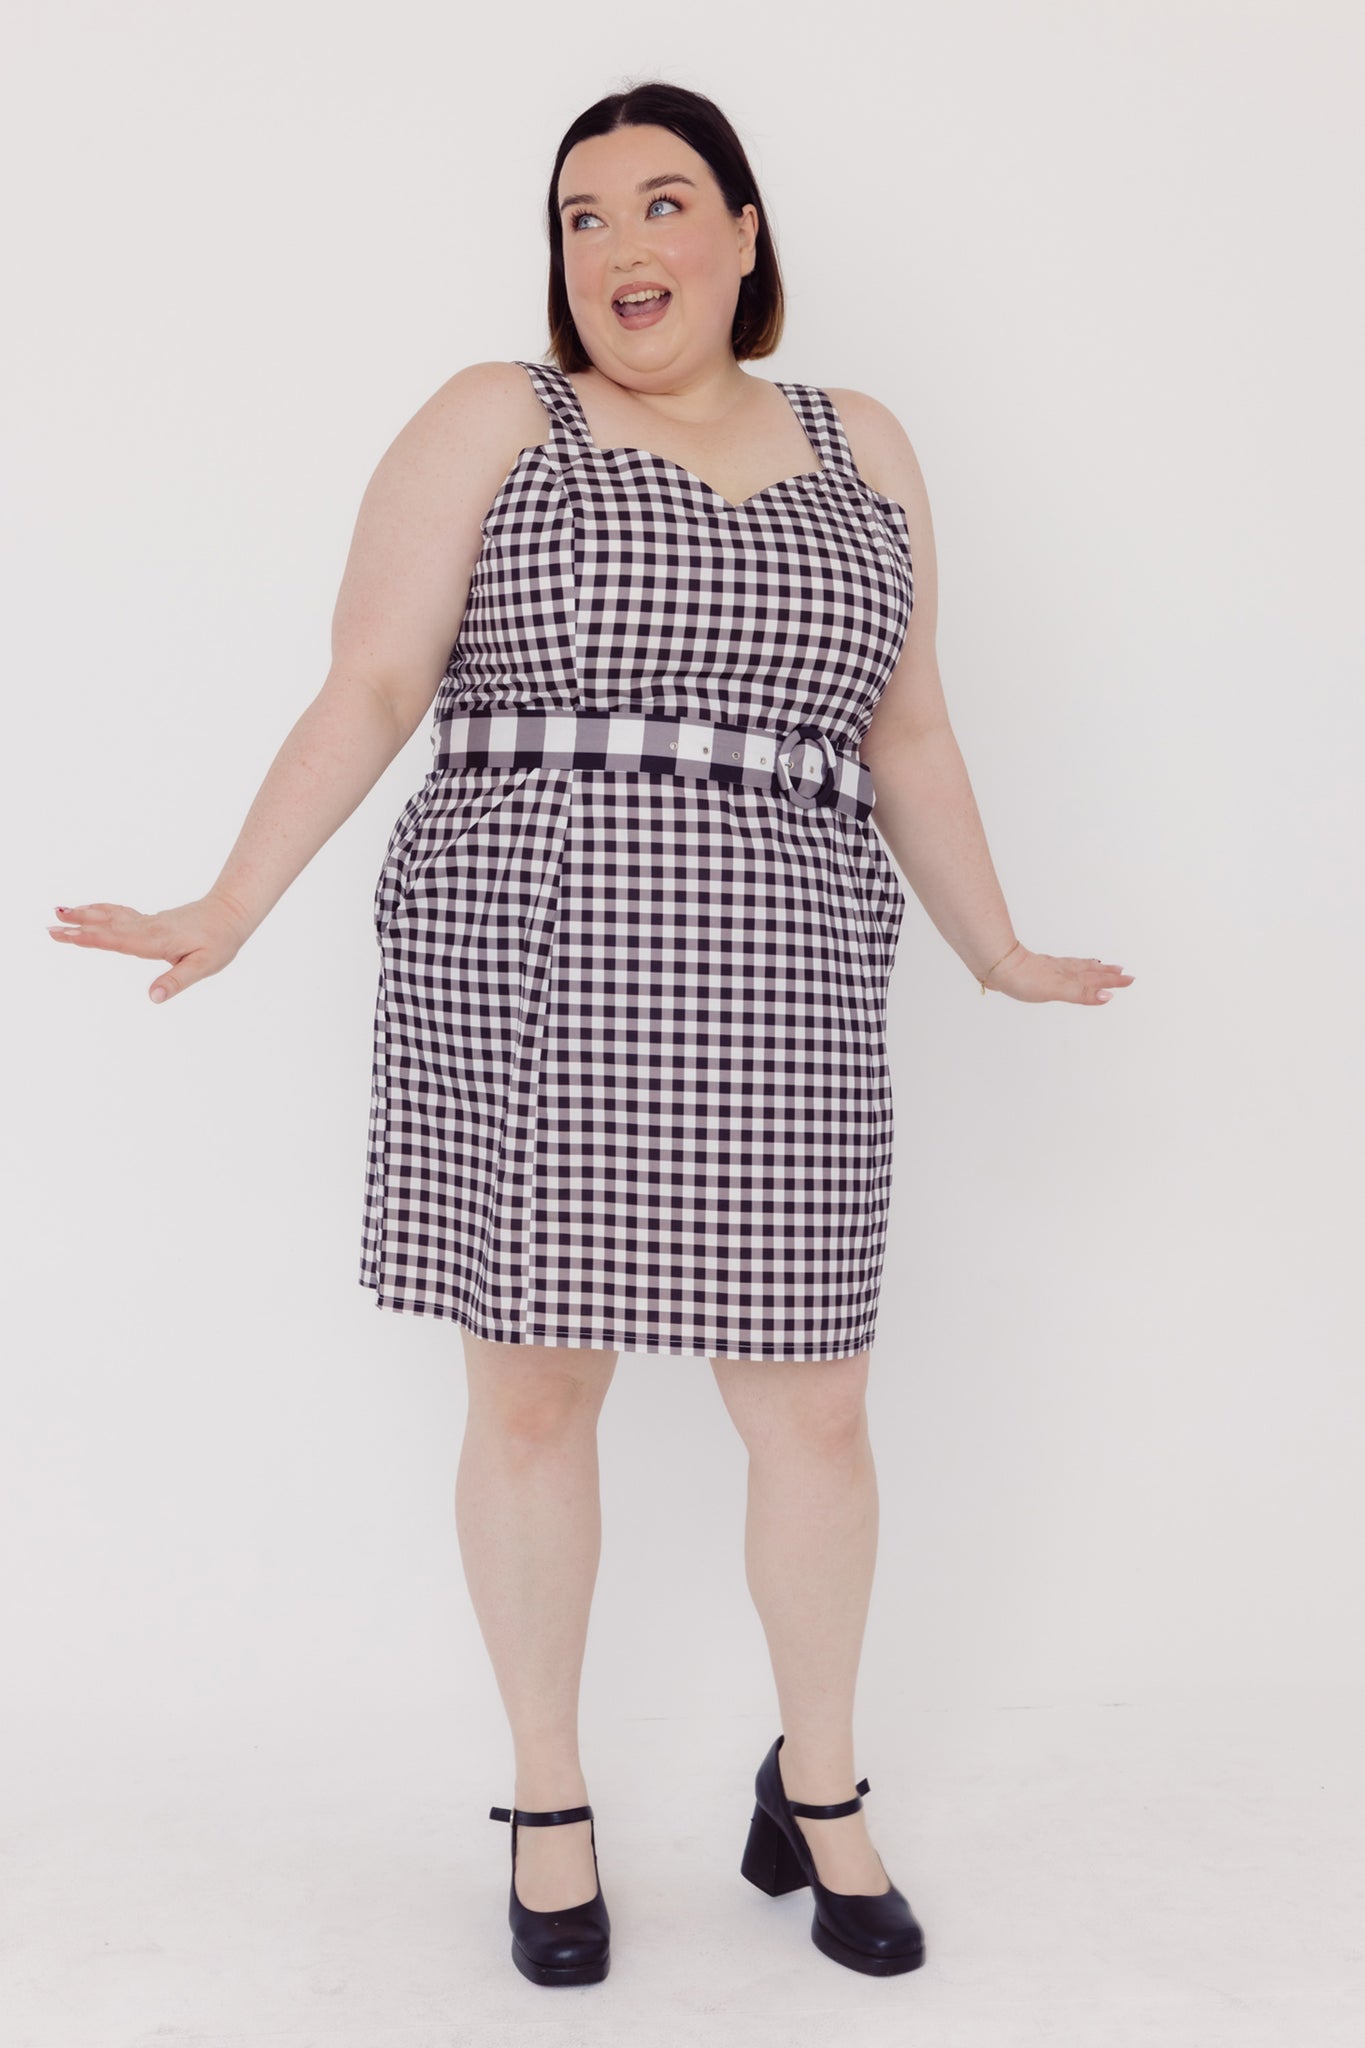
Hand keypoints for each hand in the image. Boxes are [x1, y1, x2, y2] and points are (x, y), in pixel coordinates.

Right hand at [46, 892, 252, 1003]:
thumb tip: (153, 997)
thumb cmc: (220, 940)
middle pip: (108, 928)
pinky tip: (87, 910)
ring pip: (111, 917)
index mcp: (156, 941)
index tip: (67, 936)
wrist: (231, 912)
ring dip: (84, 915)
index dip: (91, 939)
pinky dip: (99, 911)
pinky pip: (119, 914)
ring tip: (58, 912)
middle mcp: (148, 928)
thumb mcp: (205, 965)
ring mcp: (148, 922)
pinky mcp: (150, 920)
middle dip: (78, 928)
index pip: (118, 941)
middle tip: (49, 928)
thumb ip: (177, 980)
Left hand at [985, 945, 1131, 1004]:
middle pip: (1088, 971)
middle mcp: (1061, 970)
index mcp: (1068, 976)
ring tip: (1099, 966)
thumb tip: (1108, 996)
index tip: (1130, 979)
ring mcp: (1048, 969)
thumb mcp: (1057, 989)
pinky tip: (1062, 970)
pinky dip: (1068, 968)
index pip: (1095, 978)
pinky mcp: (1035, 970)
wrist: (997, 966)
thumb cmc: (1024, 979)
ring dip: (1089, 969)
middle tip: (1122, 972)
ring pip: (1074, 967)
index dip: (1112, 980)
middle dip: (1106, 973)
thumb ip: (1082, 993)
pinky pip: (1059, 968)